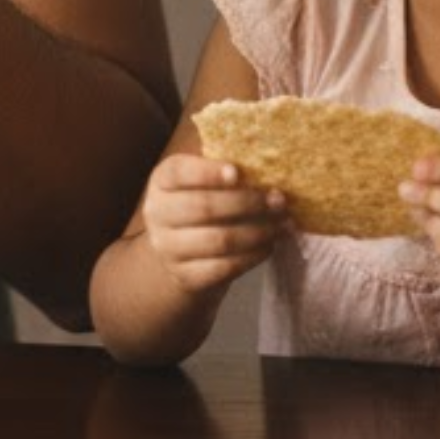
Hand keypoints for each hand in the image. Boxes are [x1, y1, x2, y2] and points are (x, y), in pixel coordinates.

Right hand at [138, 152, 286, 294]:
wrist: (176, 257)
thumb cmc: (198, 209)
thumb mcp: (198, 185)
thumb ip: (222, 172)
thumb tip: (268, 161)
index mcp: (161, 182)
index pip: (179, 172)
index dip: (208, 172)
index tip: (238, 172)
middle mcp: (157, 213)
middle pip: (204, 206)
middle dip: (248, 203)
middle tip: (279, 200)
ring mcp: (168, 248)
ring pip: (220, 239)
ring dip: (259, 231)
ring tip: (282, 224)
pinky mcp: (185, 277)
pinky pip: (226, 267)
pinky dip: (254, 256)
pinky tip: (269, 245)